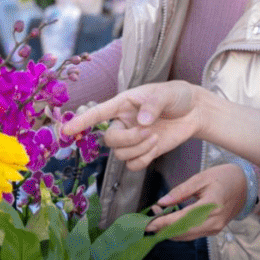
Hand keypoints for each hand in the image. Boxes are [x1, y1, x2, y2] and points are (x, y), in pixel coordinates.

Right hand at [61, 81, 202, 170]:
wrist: (194, 111)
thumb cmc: (176, 96)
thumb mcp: (165, 94)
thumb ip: (152, 105)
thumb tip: (141, 122)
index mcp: (122, 104)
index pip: (97, 113)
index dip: (80, 121)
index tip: (65, 130)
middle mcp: (123, 122)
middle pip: (110, 140)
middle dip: (128, 139)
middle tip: (149, 131)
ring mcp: (132, 139)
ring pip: (121, 155)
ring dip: (139, 149)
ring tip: (156, 136)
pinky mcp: (143, 152)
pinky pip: (132, 165)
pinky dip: (144, 159)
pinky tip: (155, 146)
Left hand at [146, 164, 247, 239]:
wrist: (246, 185)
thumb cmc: (224, 177)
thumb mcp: (201, 178)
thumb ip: (180, 191)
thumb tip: (162, 202)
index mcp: (211, 206)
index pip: (181, 219)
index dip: (162, 223)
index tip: (146, 223)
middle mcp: (213, 222)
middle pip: (182, 232)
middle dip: (162, 228)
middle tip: (149, 218)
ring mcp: (214, 228)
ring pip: (186, 236)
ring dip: (169, 230)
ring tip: (158, 215)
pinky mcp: (213, 230)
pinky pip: (192, 234)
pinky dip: (178, 229)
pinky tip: (170, 219)